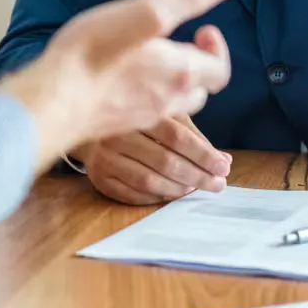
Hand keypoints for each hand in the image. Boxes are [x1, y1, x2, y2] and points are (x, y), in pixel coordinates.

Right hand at [0, 0, 233, 174]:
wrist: (54, 100)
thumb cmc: (95, 55)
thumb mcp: (144, 13)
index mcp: (181, 73)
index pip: (220, 70)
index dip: (217, 49)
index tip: (203, 28)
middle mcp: (167, 99)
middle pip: (199, 89)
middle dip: (196, 64)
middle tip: (179, 43)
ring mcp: (141, 114)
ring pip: (171, 101)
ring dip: (171, 81)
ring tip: (151, 59)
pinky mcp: (117, 122)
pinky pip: (143, 109)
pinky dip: (144, 92)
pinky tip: (120, 77)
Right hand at [78, 111, 232, 205]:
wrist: (84, 119)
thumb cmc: (133, 116)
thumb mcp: (162, 113)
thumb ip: (192, 135)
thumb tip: (223, 161)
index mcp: (135, 109)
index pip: (175, 135)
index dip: (202, 153)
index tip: (223, 167)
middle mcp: (116, 132)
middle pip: (165, 161)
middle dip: (197, 175)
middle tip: (217, 184)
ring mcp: (105, 156)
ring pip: (150, 181)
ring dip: (180, 189)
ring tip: (197, 188)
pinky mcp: (99, 176)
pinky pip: (134, 194)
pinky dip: (158, 197)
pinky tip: (172, 193)